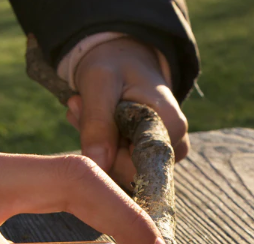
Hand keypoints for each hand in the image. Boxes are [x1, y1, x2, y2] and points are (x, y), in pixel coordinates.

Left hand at [65, 37, 189, 186]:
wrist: (124, 60)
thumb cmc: (115, 65)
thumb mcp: (99, 83)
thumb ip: (97, 123)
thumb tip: (98, 166)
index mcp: (171, 126)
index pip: (136, 167)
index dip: (106, 152)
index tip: (87, 113)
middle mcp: (175, 147)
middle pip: (128, 173)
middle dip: (98, 145)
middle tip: (78, 106)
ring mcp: (164, 157)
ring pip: (121, 172)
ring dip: (96, 145)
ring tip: (85, 109)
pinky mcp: (151, 161)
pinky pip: (120, 168)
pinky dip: (101, 149)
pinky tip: (94, 122)